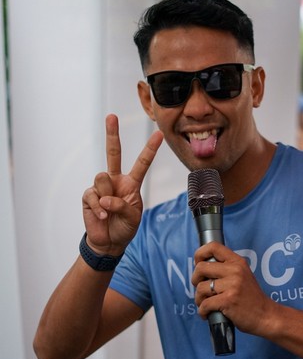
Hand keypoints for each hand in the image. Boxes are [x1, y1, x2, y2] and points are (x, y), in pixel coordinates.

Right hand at [82, 114, 162, 255]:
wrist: (109, 242)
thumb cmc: (125, 226)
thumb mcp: (133, 217)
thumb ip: (122, 205)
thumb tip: (105, 197)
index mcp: (131, 183)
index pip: (142, 163)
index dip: (150, 149)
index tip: (159, 134)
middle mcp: (116, 180)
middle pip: (113, 153)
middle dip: (112, 134)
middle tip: (112, 116)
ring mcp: (101, 187)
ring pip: (102, 177)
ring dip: (108, 196)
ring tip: (110, 211)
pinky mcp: (88, 196)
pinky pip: (93, 195)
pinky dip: (99, 208)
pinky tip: (103, 216)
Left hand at [191, 242, 275, 335]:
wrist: (266, 315)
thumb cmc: (251, 298)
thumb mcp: (243, 275)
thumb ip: (226, 269)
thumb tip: (202, 267)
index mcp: (237, 262)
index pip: (214, 247)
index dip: (200, 254)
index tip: (198, 263)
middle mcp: (235, 270)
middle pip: (201, 267)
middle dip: (195, 279)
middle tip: (200, 288)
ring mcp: (232, 285)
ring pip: (200, 288)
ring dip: (198, 299)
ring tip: (205, 304)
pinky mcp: (228, 300)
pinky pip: (205, 304)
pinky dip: (202, 311)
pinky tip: (207, 313)